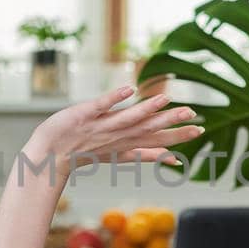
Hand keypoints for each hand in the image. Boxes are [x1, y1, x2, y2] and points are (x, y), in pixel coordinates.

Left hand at [27, 85, 201, 180]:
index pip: (156, 142)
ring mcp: (100, 127)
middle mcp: (116, 138)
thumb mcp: (118, 155)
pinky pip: (101, 105)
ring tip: (166, 99)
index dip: (177, 137)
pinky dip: (115, 98)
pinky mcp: (84, 115)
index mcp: (124, 146)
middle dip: (171, 124)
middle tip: (194, 117)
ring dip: (147, 110)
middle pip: (148, 130)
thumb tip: (171, 157)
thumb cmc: (83, 152)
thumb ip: (145, 153)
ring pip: (129, 118)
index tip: (199, 132)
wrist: (49, 156)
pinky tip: (129, 90)